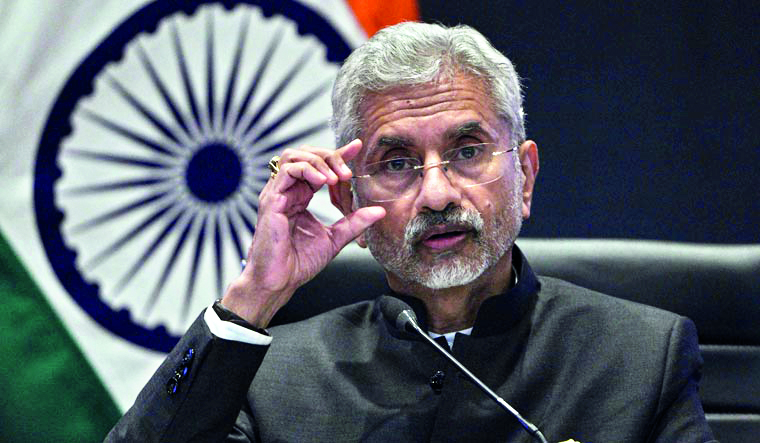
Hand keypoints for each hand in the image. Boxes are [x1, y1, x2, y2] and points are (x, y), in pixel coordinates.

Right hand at [221, 139, 385, 326]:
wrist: (279, 282)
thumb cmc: (299, 263)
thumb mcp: (335, 239)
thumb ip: (355, 222)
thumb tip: (379, 211)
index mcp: (300, 197)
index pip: (318, 165)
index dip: (338, 153)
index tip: (356, 147)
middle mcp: (287, 191)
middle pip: (306, 154)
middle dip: (330, 156)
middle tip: (348, 171)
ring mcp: (277, 193)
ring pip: (294, 156)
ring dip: (319, 161)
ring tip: (336, 177)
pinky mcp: (271, 199)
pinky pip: (287, 171)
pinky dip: (308, 170)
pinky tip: (324, 182)